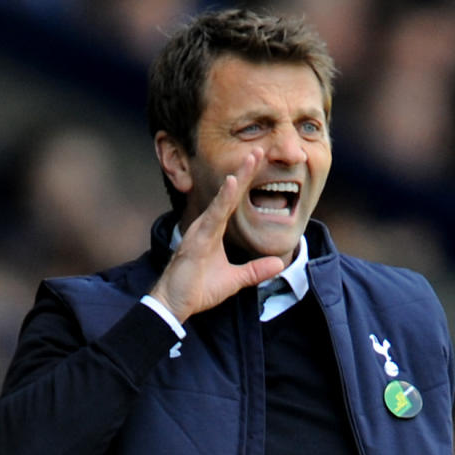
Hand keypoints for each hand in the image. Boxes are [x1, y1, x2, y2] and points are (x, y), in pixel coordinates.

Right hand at [148, 150, 284, 323]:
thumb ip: (255, 271)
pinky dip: (222, 200)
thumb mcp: (234, 280)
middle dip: (244, 172)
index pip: (233, 201)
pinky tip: (232, 184)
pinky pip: (212, 217)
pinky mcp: (196, 242)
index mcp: (214, 231)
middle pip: (228, 194)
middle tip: (259, 150)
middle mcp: (206, 226)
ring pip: (222, 200)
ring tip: (251, 159)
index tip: (259, 162)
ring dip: (237, 179)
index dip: (246, 182)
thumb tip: (279, 265)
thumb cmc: (198, 289)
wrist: (176, 305)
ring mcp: (200, 232)